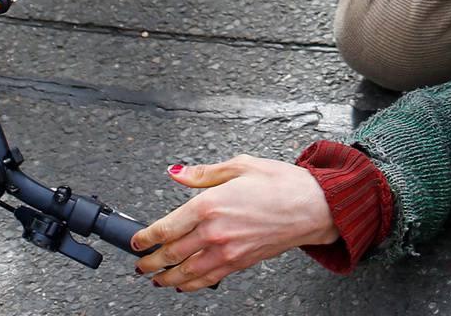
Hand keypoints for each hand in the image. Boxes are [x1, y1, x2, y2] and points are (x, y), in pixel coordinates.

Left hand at [132, 155, 338, 291]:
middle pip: (170, 254)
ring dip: (165, 277)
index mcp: (210, 204)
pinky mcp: (239, 263)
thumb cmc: (283, 184)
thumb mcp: (241, 165)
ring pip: (185, 272)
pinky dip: (190, 286)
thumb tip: (178, 173)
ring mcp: (226, 251)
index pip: (165, 227)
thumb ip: (204, 173)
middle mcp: (214, 231)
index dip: (144, 238)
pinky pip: (207, 280)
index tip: (136, 240)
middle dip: (149, 261)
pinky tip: (182, 284)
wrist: (314, 207)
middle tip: (139, 264)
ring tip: (154, 278)